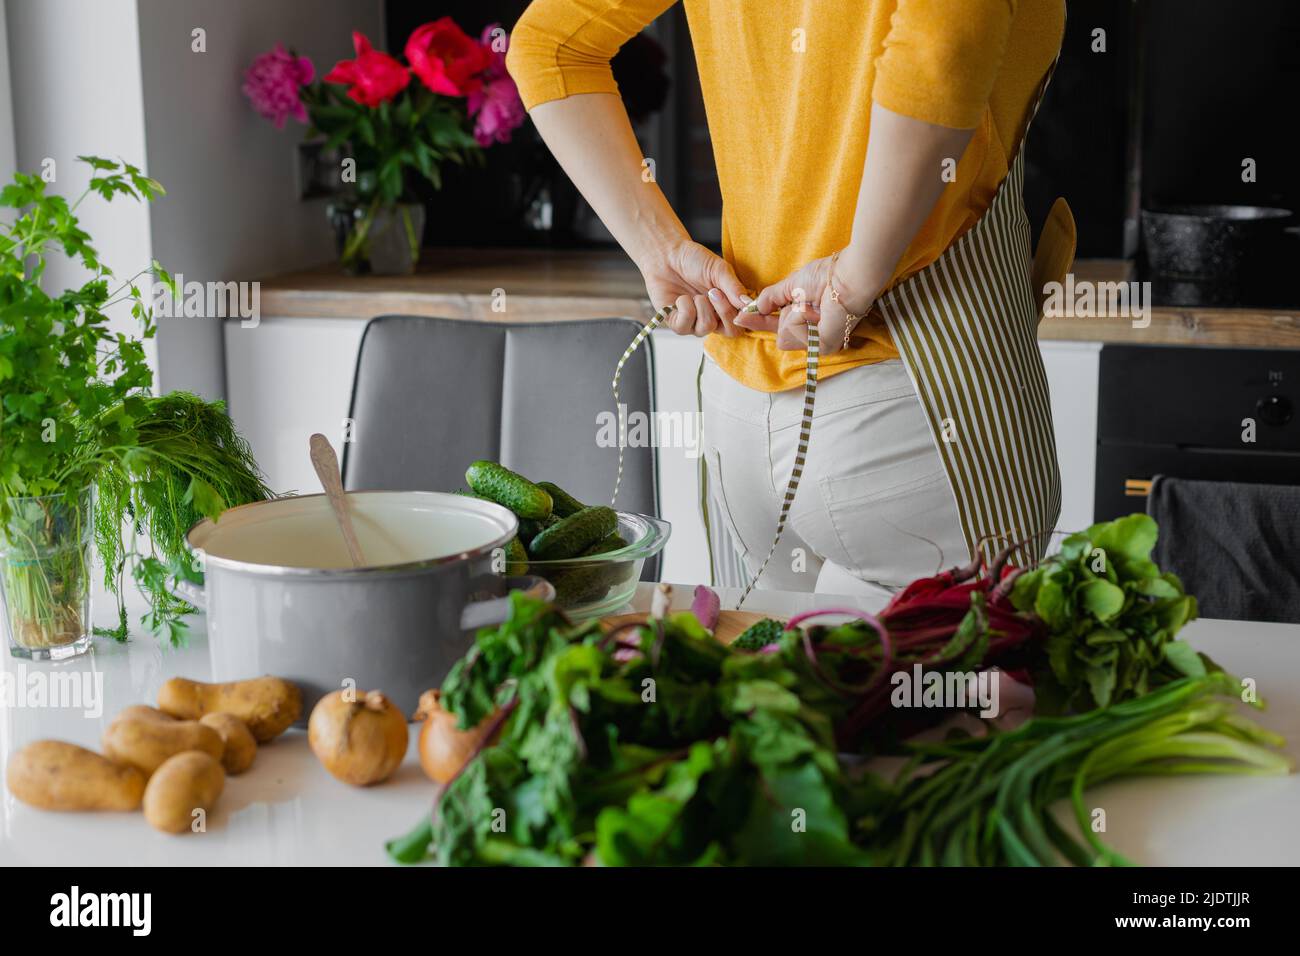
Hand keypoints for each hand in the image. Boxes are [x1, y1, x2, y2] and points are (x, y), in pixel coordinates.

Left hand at [638, 239, 749, 337]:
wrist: (667, 255)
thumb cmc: (694, 260)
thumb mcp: (719, 270)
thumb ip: (733, 287)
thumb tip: (748, 304)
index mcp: (728, 305)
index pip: (744, 321)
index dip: (745, 316)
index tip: (738, 300)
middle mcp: (714, 317)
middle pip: (731, 331)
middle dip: (724, 311)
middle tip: (714, 292)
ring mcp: (695, 322)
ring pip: (706, 328)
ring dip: (702, 308)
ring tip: (696, 294)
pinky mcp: (676, 323)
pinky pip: (685, 326)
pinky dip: (685, 309)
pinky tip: (682, 298)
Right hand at [738, 253, 878, 354]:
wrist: (847, 276)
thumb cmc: (827, 275)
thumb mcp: (792, 284)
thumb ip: (771, 297)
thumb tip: (755, 307)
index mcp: (809, 319)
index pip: (780, 325)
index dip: (760, 322)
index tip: (740, 318)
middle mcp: (815, 334)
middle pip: (780, 334)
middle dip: (786, 315)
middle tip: (805, 302)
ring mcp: (819, 342)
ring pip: (783, 336)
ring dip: (793, 315)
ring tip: (815, 305)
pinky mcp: (822, 346)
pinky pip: (790, 334)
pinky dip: (798, 317)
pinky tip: (817, 311)